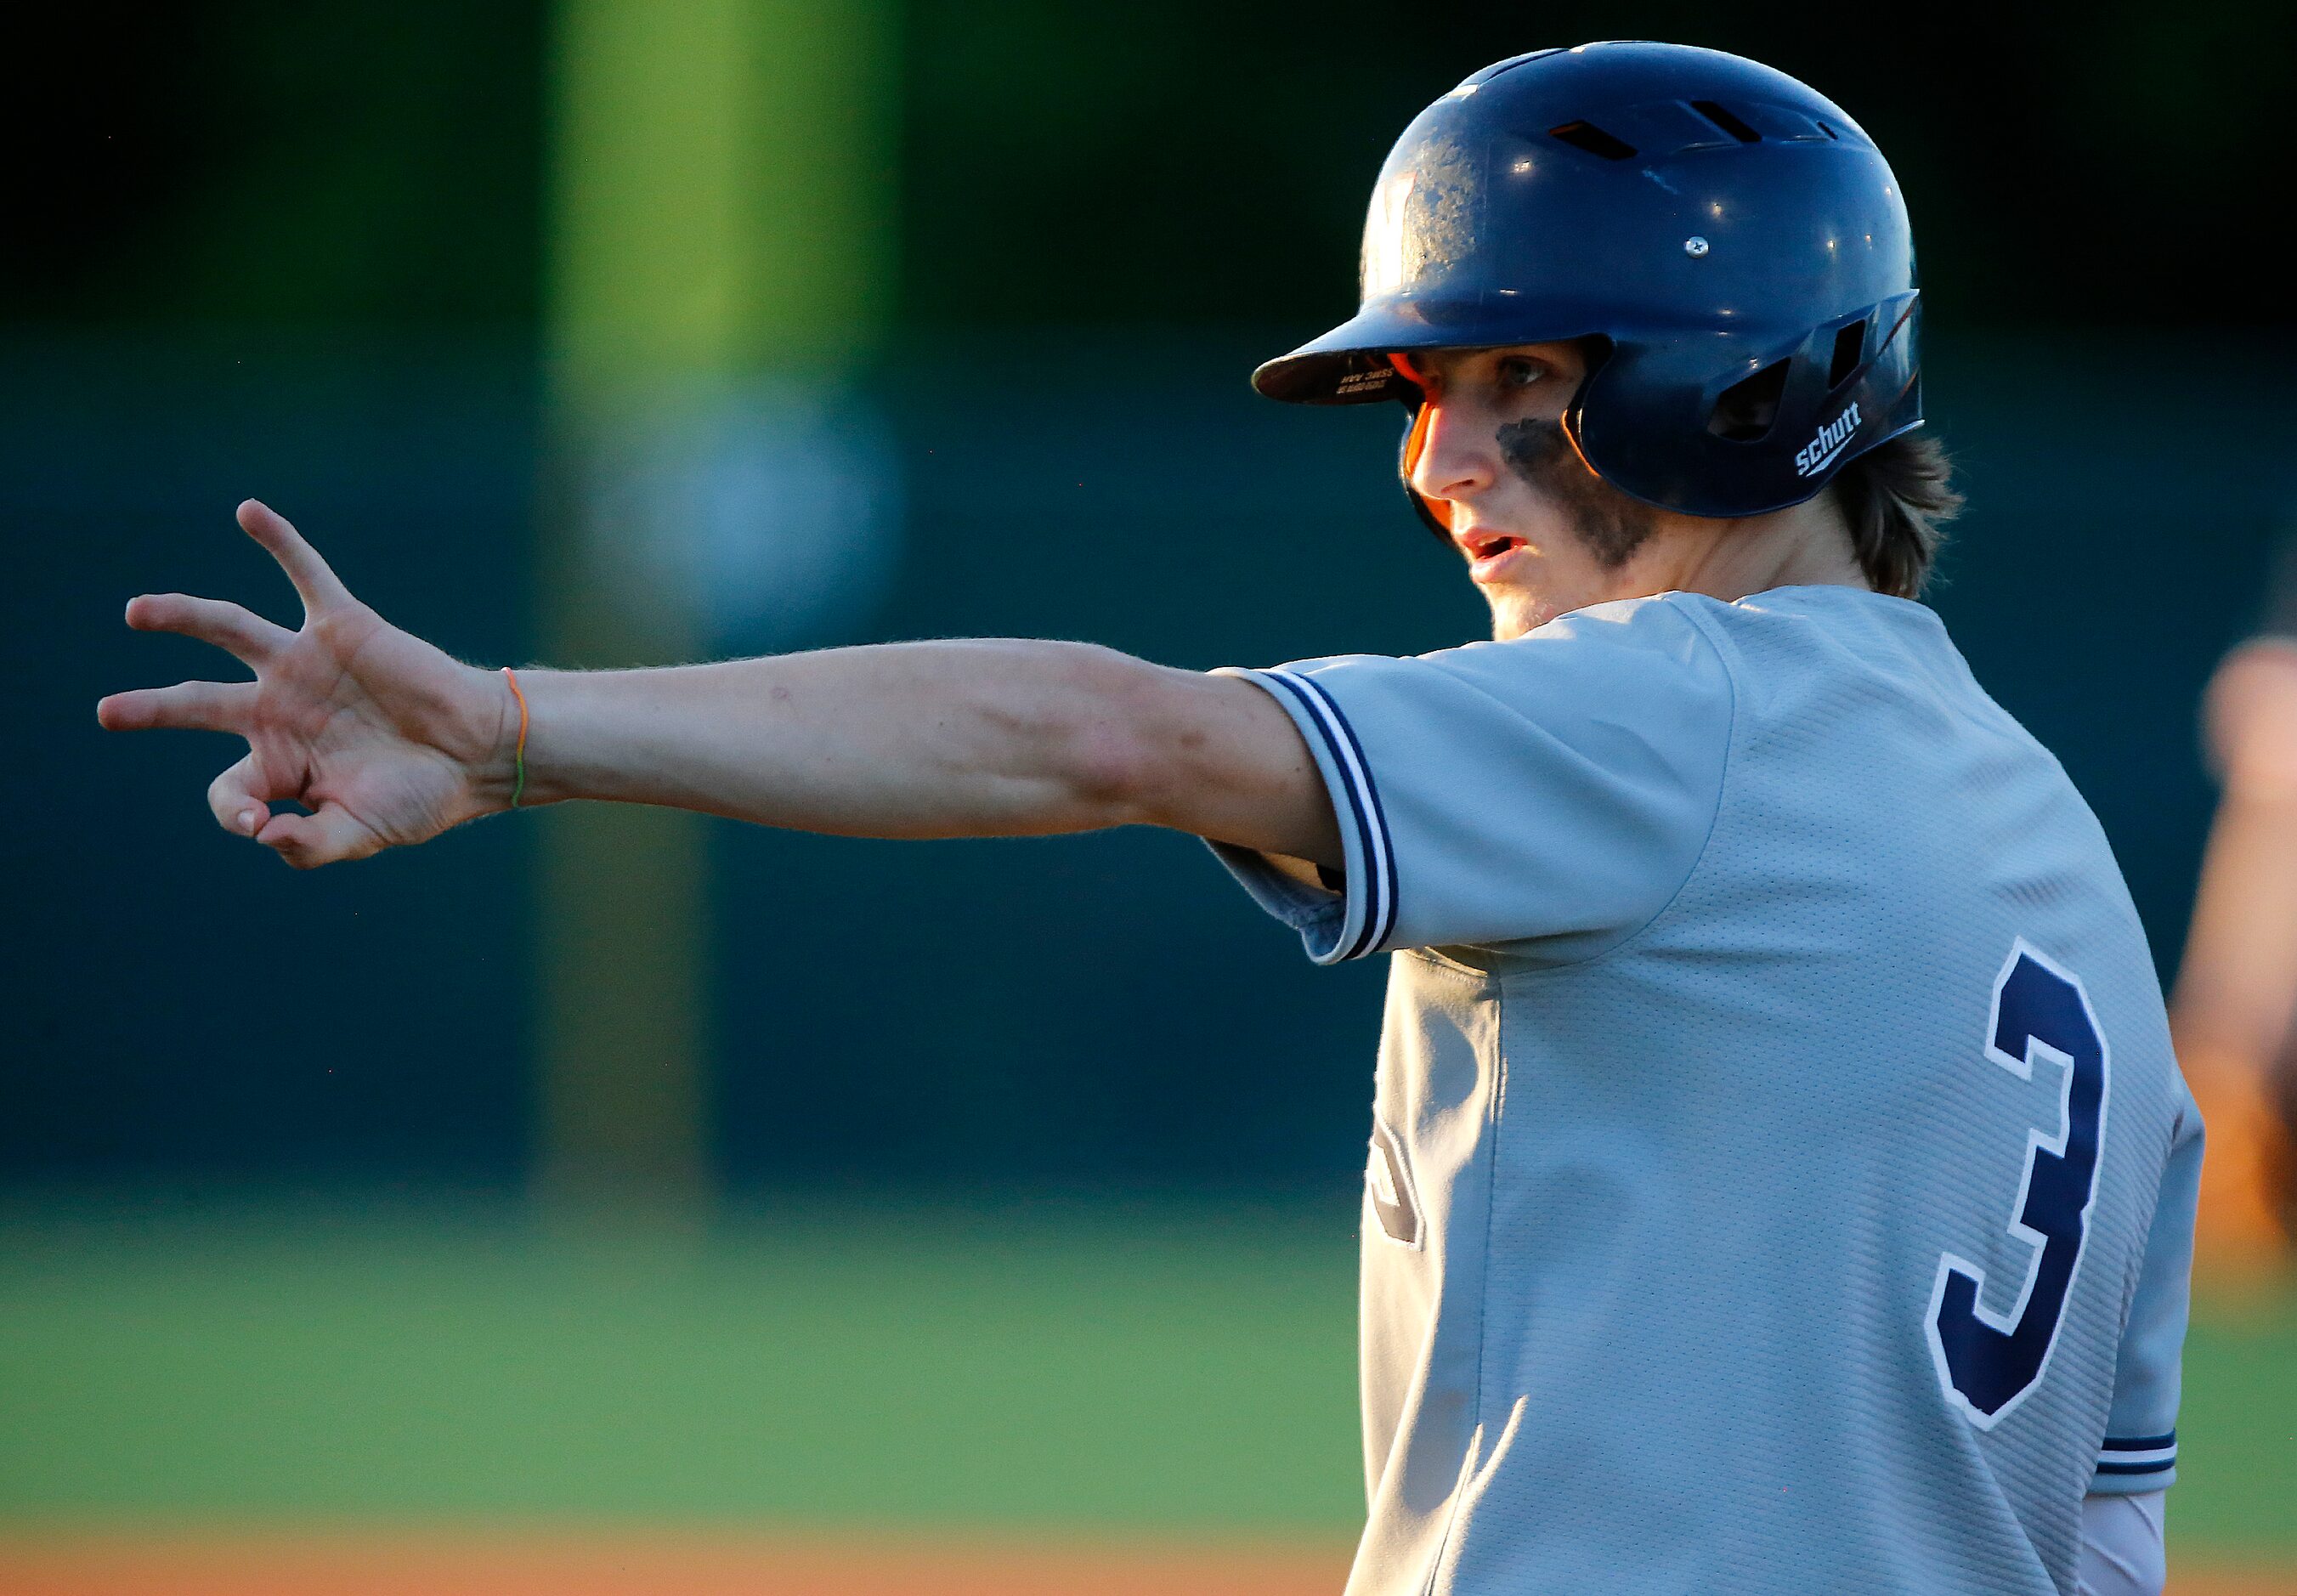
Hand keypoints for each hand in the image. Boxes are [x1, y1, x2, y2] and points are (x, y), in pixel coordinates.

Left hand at [98, 500, 513, 867]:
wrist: (481, 752)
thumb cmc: (424, 796)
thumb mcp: (362, 833)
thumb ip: (310, 844)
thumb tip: (259, 832)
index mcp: (281, 764)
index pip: (228, 787)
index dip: (233, 809)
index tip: (258, 823)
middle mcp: (281, 709)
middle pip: (198, 704)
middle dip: (152, 708)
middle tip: (107, 712)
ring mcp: (307, 664)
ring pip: (229, 631)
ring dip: (181, 615)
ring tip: (136, 613)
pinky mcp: (344, 627)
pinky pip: (306, 575)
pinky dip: (279, 543)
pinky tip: (249, 512)